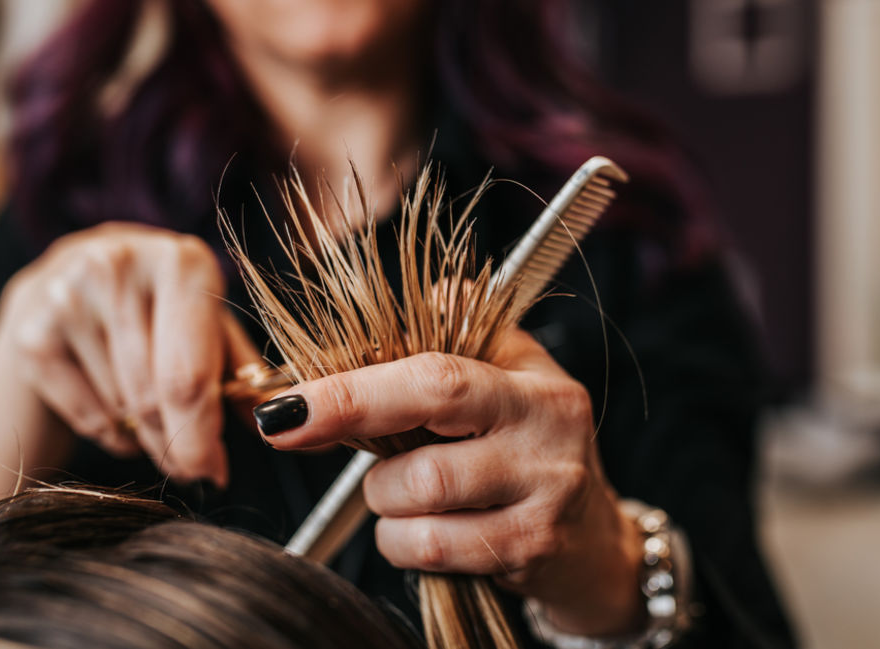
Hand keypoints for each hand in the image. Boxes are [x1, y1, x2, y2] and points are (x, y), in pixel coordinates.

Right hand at [0, 222, 257, 485]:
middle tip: (192, 468)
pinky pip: (87, 415)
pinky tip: (118, 417)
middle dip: (179, 444)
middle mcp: (120, 266)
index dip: (203, 433)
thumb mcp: (204, 326)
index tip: (213, 472)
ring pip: (123, 410)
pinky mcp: (30, 332)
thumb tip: (282, 421)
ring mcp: (67, 296)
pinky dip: (111, 434)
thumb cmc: (154, 313)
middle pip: (153, 396)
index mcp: (181, 261)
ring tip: (154, 426)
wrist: (57, 290)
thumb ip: (240, 371)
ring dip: (148, 439)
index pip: (189, 372)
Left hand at [258, 328, 644, 635]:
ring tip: (402, 491)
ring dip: (383, 499)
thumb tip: (376, 311)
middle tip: (297, 433)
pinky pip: (429, 549)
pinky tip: (419, 530)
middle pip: (425, 435)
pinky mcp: (529, 551)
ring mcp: (542, 497)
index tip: (285, 406)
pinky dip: (402, 541)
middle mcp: (545, 433)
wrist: (595, 546)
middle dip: (347, 427)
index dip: (351, 389)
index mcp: (532, 382)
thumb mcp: (509, 379)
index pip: (434, 373)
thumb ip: (453, 333)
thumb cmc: (529, 452)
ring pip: (416, 499)